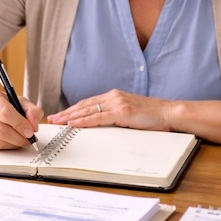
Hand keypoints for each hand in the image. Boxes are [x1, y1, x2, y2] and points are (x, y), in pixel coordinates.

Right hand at [0, 88, 42, 149]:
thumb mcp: (15, 100)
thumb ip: (30, 110)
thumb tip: (34, 125)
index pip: (6, 113)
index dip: (20, 125)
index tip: (31, 132)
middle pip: (1, 130)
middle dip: (19, 138)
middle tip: (29, 140)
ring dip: (13, 144)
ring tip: (20, 141)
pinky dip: (4, 147)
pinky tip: (9, 142)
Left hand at [46, 89, 172, 130]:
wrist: (167, 112)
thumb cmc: (151, 115)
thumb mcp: (129, 113)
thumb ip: (115, 115)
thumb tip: (102, 124)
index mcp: (114, 96)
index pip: (88, 102)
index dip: (73, 109)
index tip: (61, 114)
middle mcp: (113, 96)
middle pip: (84, 105)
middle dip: (67, 112)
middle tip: (52, 118)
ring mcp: (116, 103)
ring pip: (88, 110)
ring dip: (70, 116)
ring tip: (58, 121)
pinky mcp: (121, 112)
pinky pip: (98, 117)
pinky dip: (84, 120)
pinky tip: (74, 123)